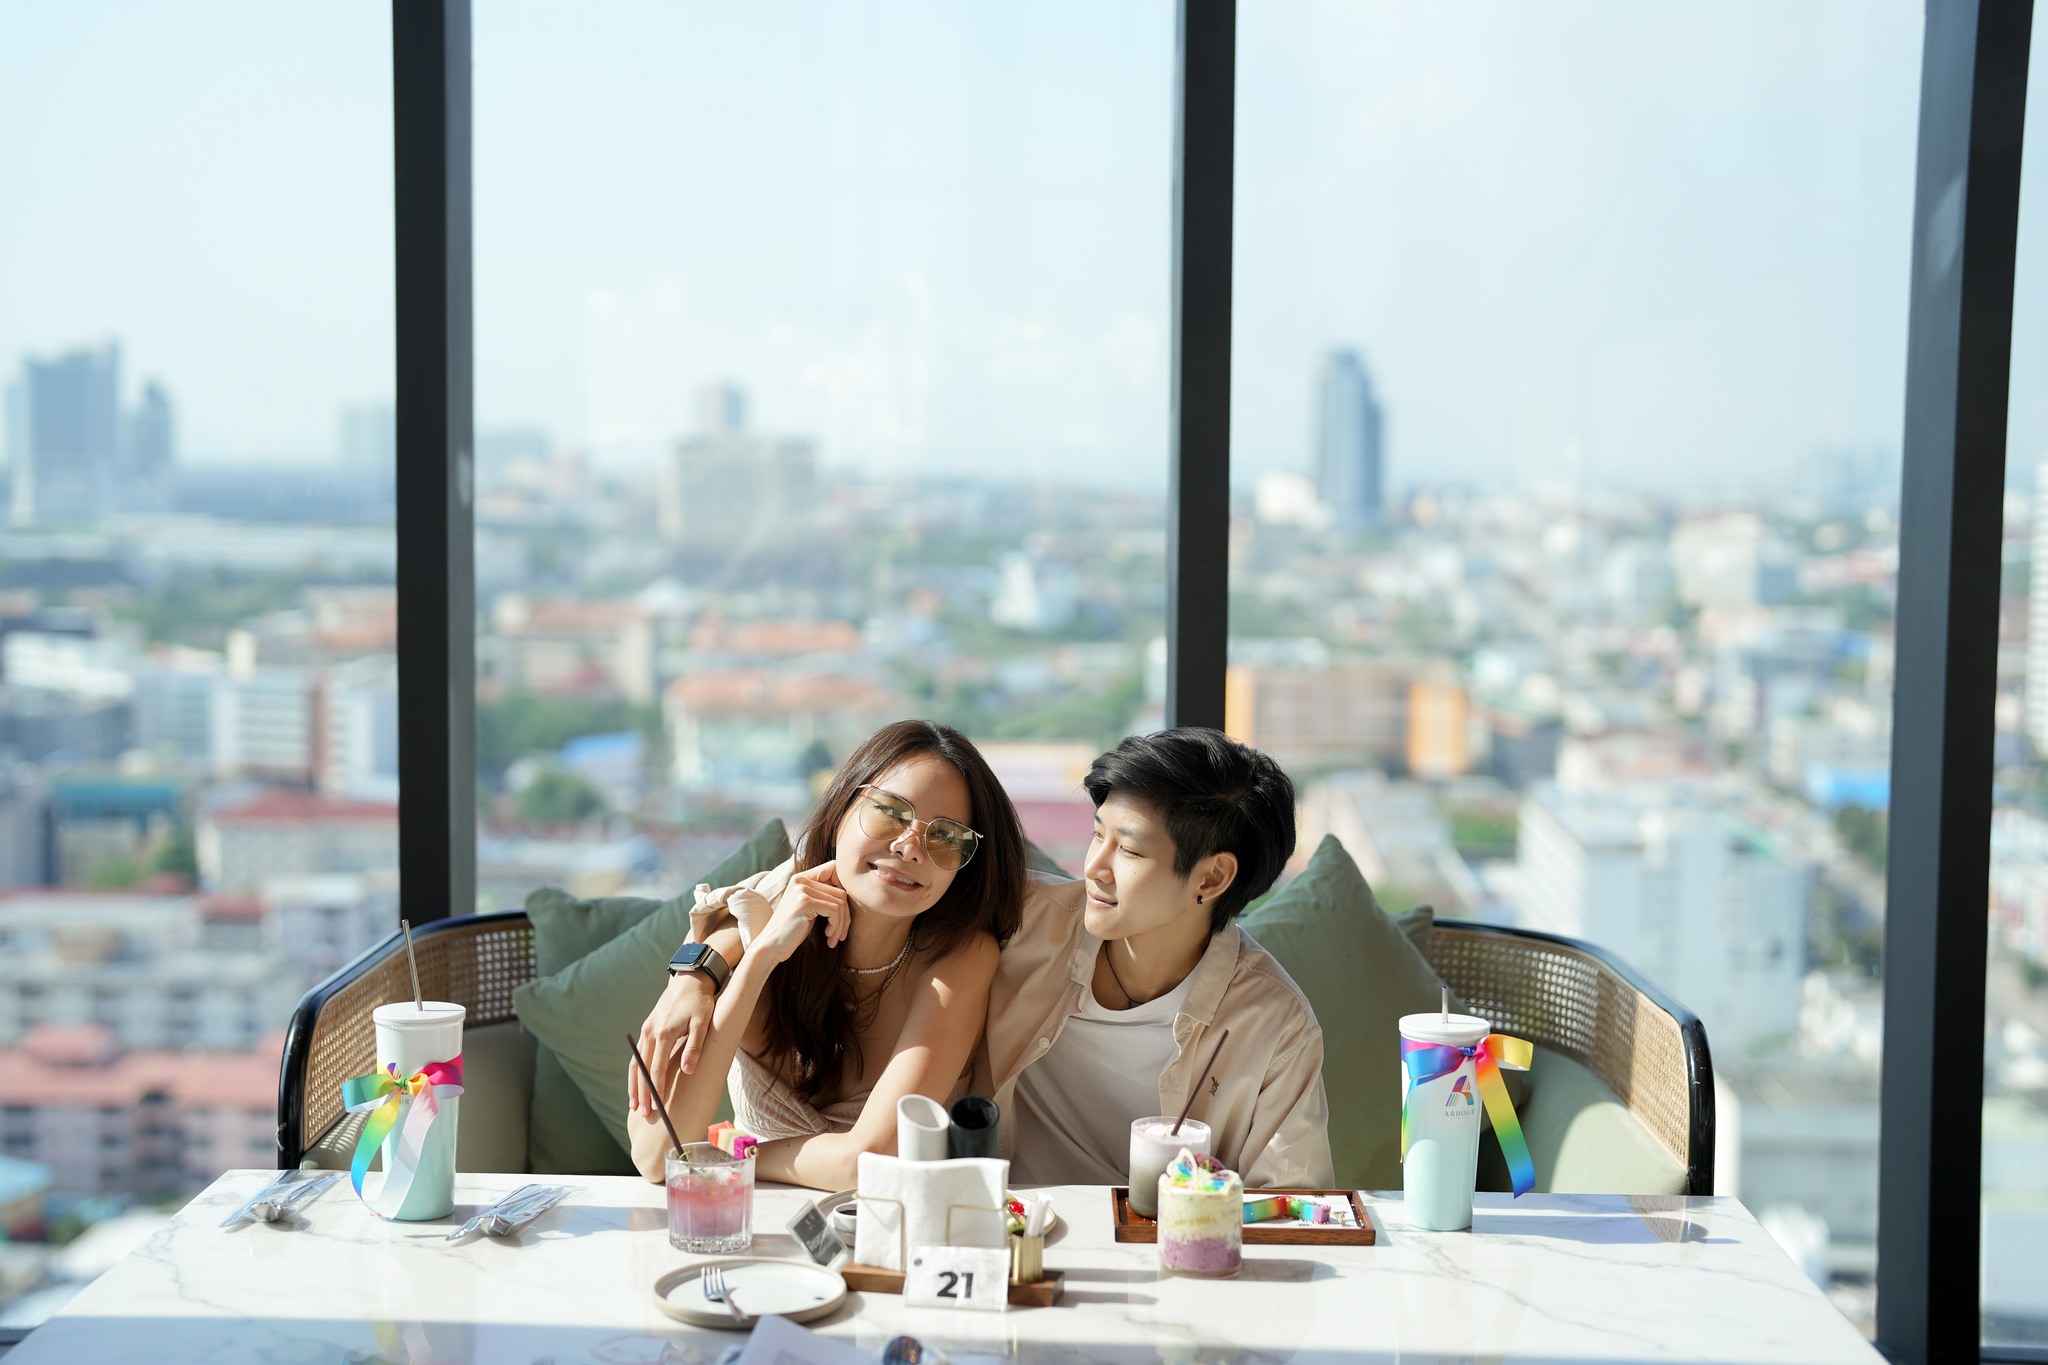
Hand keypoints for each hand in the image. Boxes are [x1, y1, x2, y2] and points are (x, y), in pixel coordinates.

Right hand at [630, 970, 716, 1119]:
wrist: (690, 980)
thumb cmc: (700, 1002)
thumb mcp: (702, 1023)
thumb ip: (694, 1047)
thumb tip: (687, 1071)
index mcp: (664, 1033)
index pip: (657, 1068)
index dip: (656, 1089)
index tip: (656, 1107)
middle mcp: (651, 1032)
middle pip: (642, 1068)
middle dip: (641, 1093)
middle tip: (642, 1113)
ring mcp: (646, 1030)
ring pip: (636, 1062)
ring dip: (634, 1085)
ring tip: (634, 1105)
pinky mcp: (647, 1028)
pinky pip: (637, 1054)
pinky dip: (636, 1071)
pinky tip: (637, 1084)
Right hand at [755, 864, 850, 964]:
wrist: (771, 946)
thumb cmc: (792, 930)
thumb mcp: (809, 908)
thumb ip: (823, 895)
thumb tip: (852, 892)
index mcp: (801, 878)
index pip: (834, 868)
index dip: (844, 886)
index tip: (842, 911)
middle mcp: (801, 880)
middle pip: (841, 891)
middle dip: (846, 915)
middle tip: (840, 933)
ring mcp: (802, 890)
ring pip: (840, 902)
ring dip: (842, 923)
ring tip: (834, 937)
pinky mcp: (805, 902)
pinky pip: (835, 910)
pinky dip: (836, 926)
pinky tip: (828, 936)